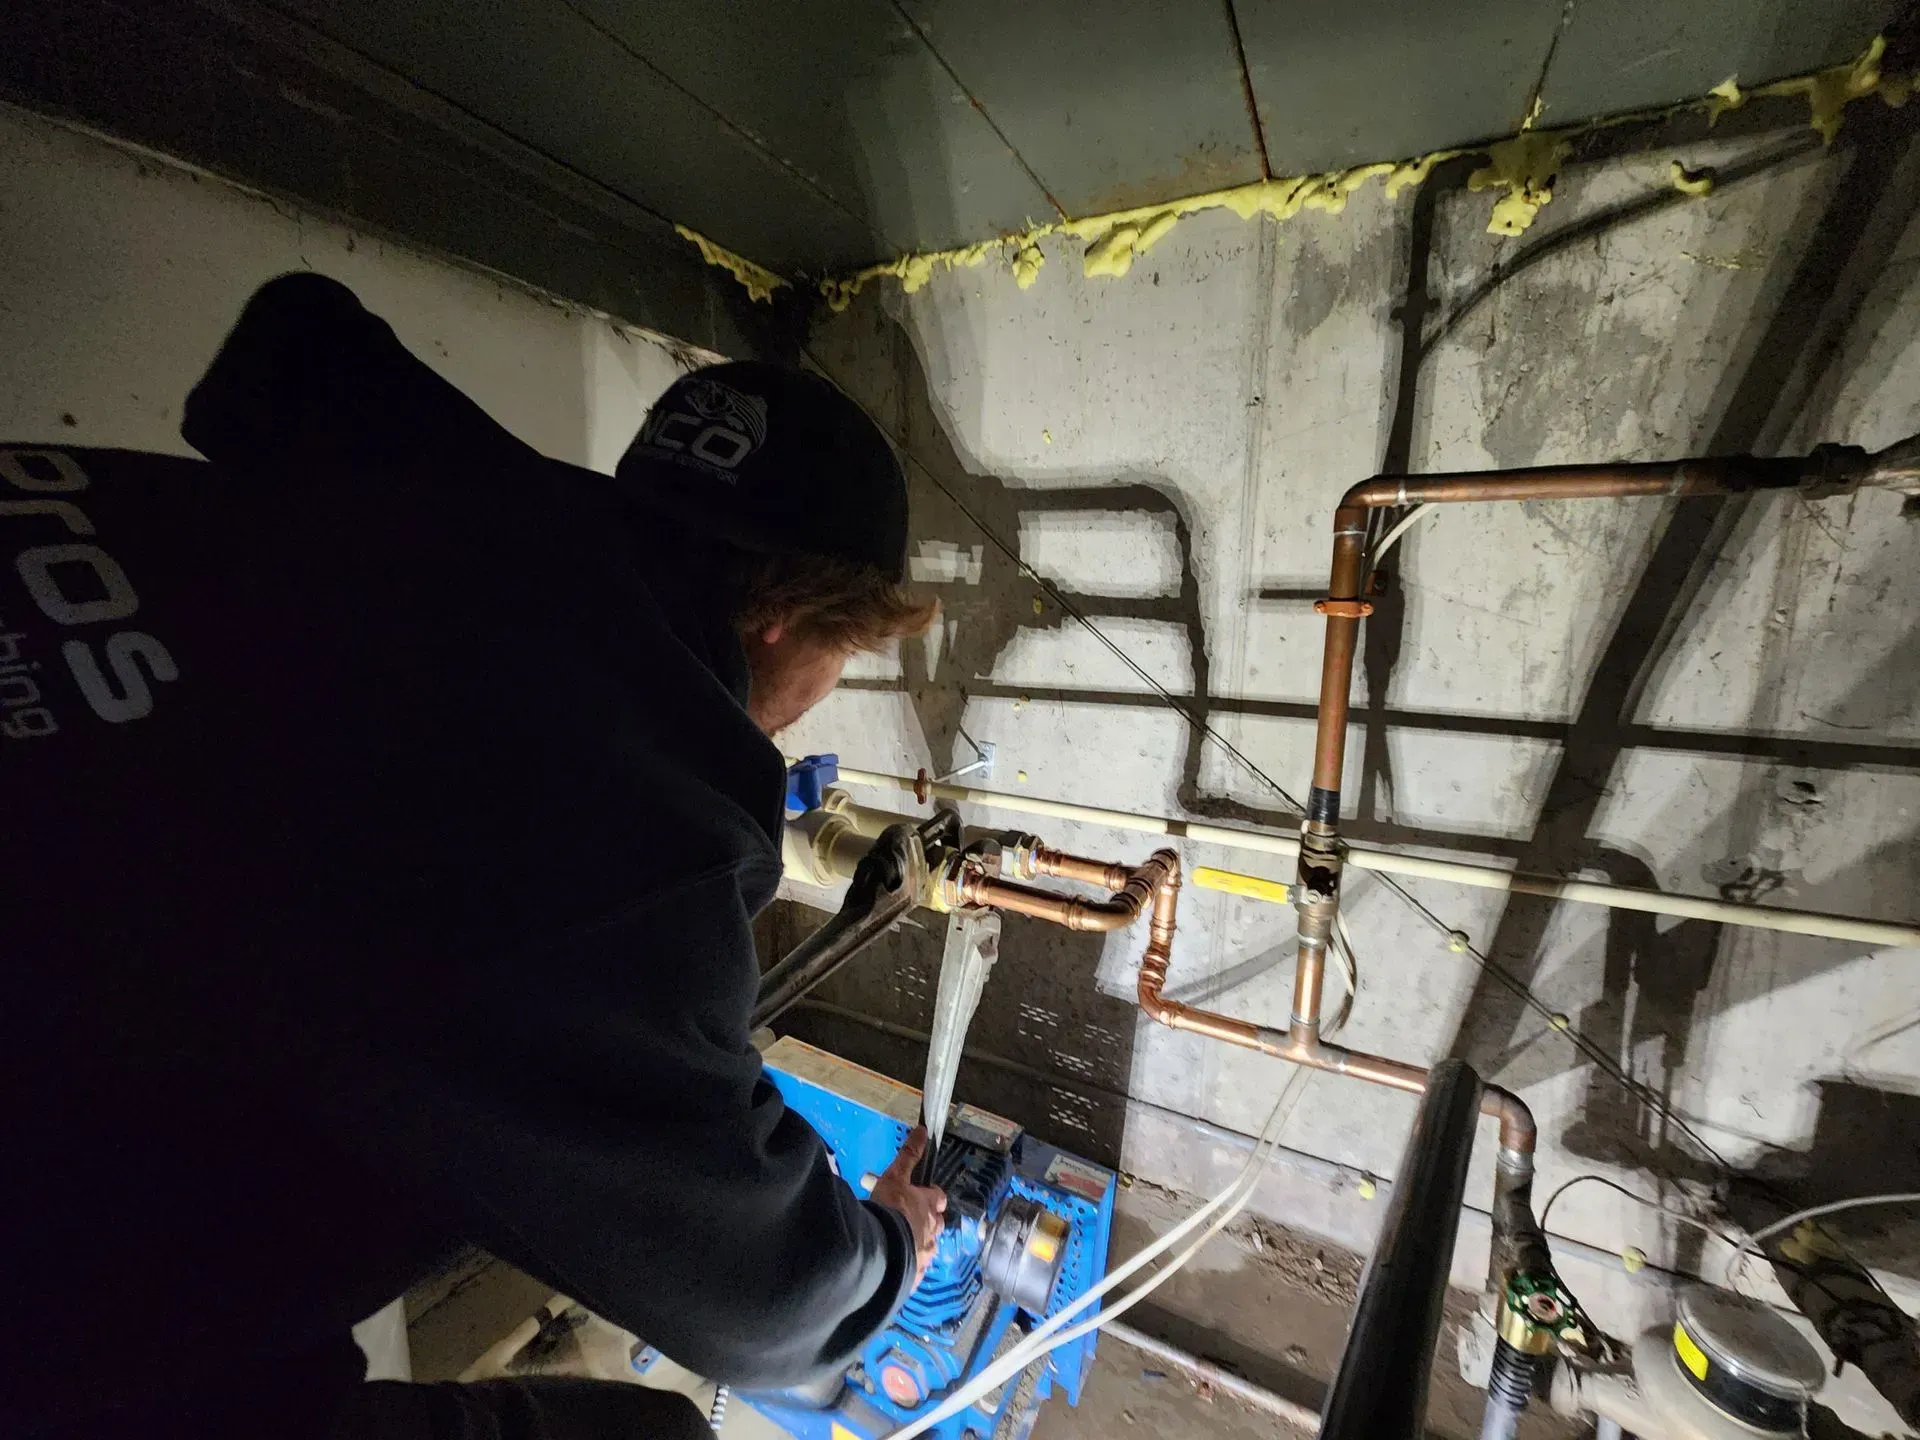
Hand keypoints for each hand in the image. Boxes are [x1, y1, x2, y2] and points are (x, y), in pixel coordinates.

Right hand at [869, 1125, 946, 1282]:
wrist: (881, 1249)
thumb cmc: (889, 1209)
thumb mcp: (895, 1176)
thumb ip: (908, 1155)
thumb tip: (922, 1130)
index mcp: (929, 1207)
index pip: (939, 1198)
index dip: (932, 1196)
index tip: (922, 1195)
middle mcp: (933, 1231)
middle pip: (937, 1224)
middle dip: (928, 1221)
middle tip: (910, 1219)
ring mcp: (926, 1255)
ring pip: (929, 1247)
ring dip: (919, 1243)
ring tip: (902, 1243)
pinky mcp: (916, 1275)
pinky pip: (917, 1269)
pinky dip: (910, 1265)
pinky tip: (898, 1265)